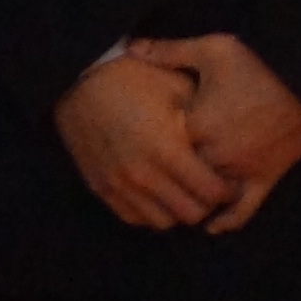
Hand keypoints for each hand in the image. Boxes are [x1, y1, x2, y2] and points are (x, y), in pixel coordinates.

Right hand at [54, 54, 233, 228]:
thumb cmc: (130, 79)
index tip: (225, 177)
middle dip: (204, 203)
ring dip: (176, 210)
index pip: (212, 192)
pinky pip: (134, 217)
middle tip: (205, 186)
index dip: (226, 188)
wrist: (74, 79)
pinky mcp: (100, 187)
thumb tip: (226, 141)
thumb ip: (203, 116)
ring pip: (163, 221)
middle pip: (191, 214)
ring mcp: (119, 184)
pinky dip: (149, 211)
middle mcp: (143, 174)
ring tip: (179, 190)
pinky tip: (154, 192)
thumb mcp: (174, 85)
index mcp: (167, 150)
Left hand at [130, 34, 300, 234]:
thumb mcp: (212, 50)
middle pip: (182, 170)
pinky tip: (211, 229)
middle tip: (151, 168)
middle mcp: (219, 152)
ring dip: (192, 193)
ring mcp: (243, 170)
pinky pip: (245, 209)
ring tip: (173, 194)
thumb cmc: (259, 64)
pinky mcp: (267, 179)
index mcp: (200, 123)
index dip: (150, 137)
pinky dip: (228, 221)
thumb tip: (130, 47)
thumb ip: (169, 52)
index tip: (140, 132)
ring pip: (207, 192)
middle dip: (168, 169)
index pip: (162, 142)